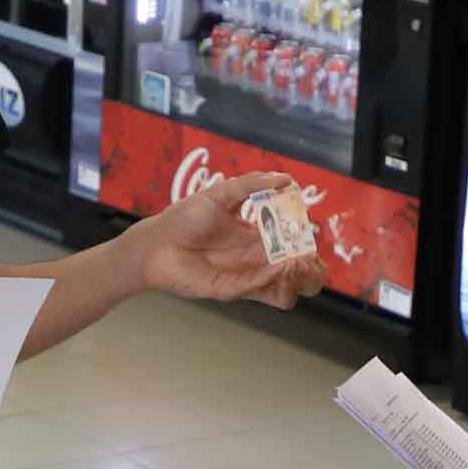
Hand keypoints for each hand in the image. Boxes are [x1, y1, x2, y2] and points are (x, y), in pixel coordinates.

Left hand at [136, 171, 324, 307]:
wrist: (155, 242)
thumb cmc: (185, 218)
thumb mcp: (221, 194)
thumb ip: (252, 184)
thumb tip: (286, 178)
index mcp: (258, 239)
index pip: (294, 248)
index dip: (309, 247)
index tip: (312, 236)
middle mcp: (255, 261)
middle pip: (296, 273)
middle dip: (311, 268)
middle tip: (309, 255)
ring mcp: (244, 277)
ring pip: (284, 289)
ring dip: (296, 278)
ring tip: (296, 262)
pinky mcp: (228, 290)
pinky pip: (257, 288)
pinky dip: (270, 278)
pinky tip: (278, 264)